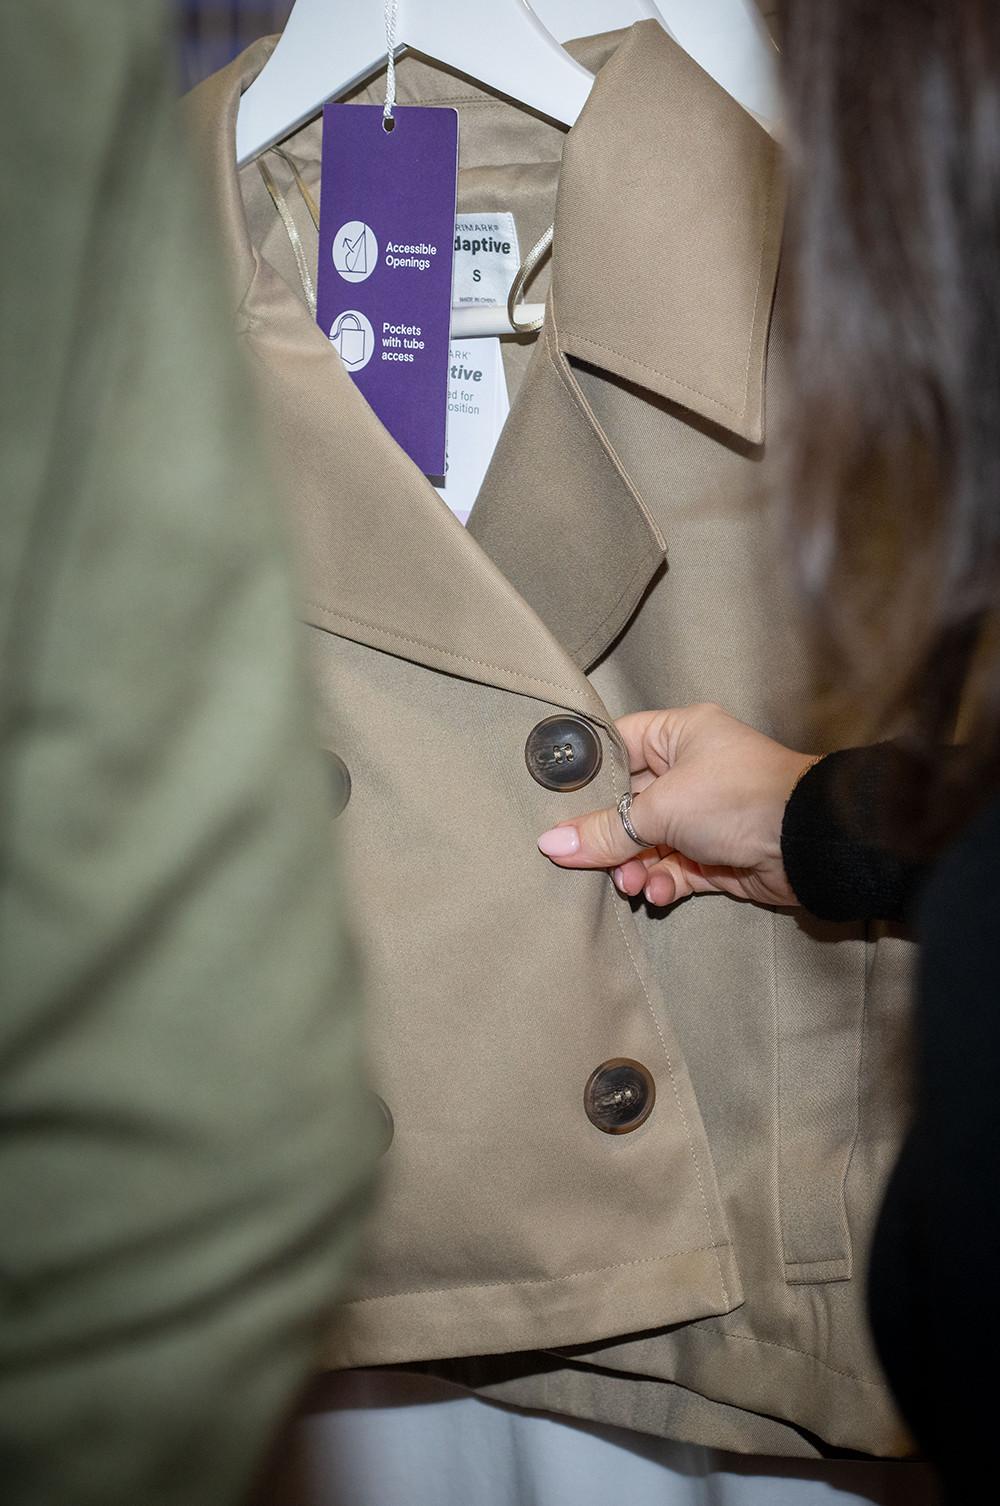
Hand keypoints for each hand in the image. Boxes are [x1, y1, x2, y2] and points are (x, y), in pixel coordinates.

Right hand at [537, 703, 816, 907]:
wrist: (810, 845)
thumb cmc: (739, 799)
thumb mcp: (662, 809)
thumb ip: (605, 830)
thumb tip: (550, 845)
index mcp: (679, 735)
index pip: (616, 747)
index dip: (585, 778)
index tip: (554, 807)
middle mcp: (690, 771)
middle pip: (627, 803)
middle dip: (608, 836)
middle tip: (585, 859)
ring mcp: (703, 815)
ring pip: (647, 842)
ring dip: (633, 866)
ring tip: (628, 883)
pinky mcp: (715, 856)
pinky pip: (673, 869)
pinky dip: (660, 882)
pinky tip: (655, 893)